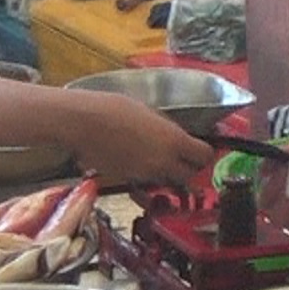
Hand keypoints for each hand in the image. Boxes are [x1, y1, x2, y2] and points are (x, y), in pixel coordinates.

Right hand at [63, 93, 212, 185]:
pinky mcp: (129, 180)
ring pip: (168, 180)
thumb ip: (166, 129)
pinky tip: (137, 159)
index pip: (204, 156)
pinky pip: (147, 181)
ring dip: (168, 173)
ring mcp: (146, 174)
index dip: (204, 154)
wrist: (83, 123)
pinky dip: (147, 174)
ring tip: (156, 156)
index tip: (199, 149)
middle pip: (190, 175)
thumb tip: (175, 136)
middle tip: (182, 157)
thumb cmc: (115, 108)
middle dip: (189, 168)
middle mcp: (164, 162)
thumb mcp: (148, 112)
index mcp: (173, 140)